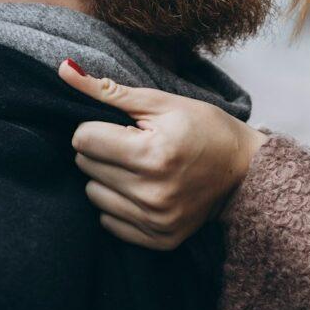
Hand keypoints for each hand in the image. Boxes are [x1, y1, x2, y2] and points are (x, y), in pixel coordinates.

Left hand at [57, 59, 267, 250]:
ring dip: (107, 178)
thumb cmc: (205, 128)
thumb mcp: (162, 102)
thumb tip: (64, 70)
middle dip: (102, 151)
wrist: (245, 172)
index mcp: (153, 154)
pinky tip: (141, 190)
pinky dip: (118, 204)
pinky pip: (108, 222)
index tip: (122, 128)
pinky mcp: (159, 239)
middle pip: (85, 165)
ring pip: (93, 195)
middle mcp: (152, 192)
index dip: (98, 128)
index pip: (84, 139)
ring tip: (137, 168)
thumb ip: (110, 90)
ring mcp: (156, 220)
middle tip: (132, 146)